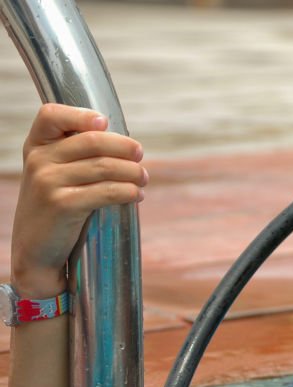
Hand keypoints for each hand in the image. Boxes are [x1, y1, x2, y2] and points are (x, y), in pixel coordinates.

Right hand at [12, 103, 147, 296]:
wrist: (36, 250)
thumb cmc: (56, 209)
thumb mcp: (55, 175)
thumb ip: (76, 155)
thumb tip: (126, 144)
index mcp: (36, 147)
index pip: (51, 115)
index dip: (81, 115)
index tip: (106, 124)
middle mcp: (38, 160)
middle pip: (92, 141)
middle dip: (124, 147)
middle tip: (140, 157)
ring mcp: (48, 182)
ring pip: (105, 167)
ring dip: (133, 172)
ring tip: (143, 178)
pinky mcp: (62, 205)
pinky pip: (106, 191)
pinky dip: (128, 192)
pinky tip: (136, 196)